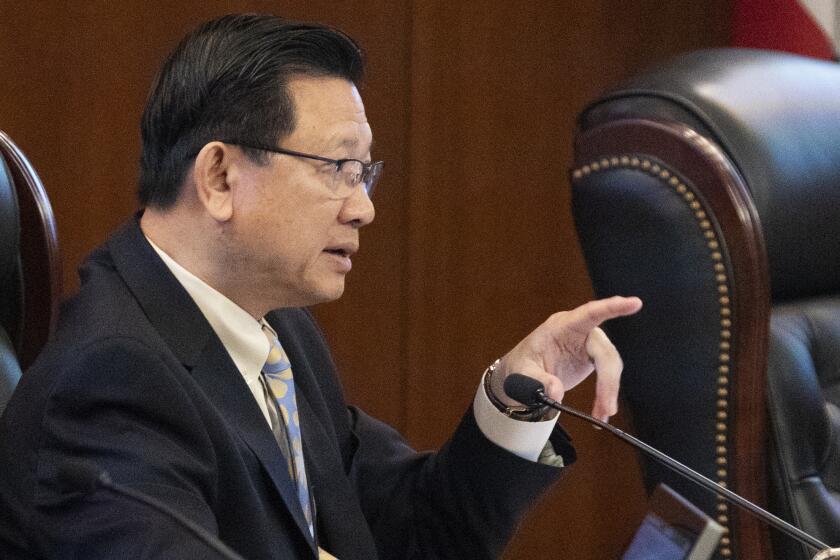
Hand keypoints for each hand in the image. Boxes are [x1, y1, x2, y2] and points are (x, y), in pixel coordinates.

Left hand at [490, 296, 641, 421]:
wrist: (521, 375)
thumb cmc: (520, 366)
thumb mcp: (521, 373)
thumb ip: (537, 381)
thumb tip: (556, 391)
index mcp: (561, 326)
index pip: (589, 313)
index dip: (611, 307)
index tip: (634, 303)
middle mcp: (579, 331)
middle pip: (604, 351)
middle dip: (608, 380)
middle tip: (606, 408)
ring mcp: (587, 345)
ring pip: (610, 364)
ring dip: (609, 390)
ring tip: (602, 414)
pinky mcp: (592, 359)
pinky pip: (607, 374)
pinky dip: (606, 393)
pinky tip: (601, 411)